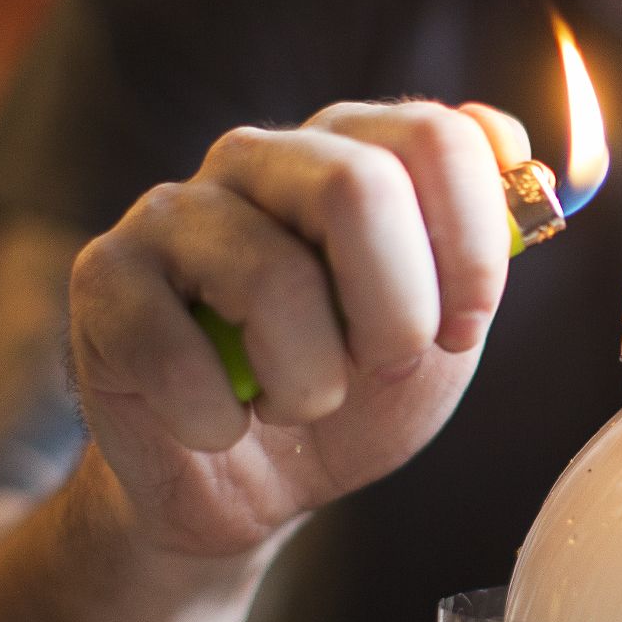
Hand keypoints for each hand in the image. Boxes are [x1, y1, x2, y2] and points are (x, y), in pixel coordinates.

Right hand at [68, 100, 529, 557]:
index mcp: (357, 150)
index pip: (441, 136)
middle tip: (383, 366)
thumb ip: (486, 242)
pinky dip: (219, 421)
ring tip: (297, 402)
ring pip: (272, 277)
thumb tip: (516, 146)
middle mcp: (263, 155)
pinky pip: (175, 350)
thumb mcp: (444, 326)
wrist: (249, 484)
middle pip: (359, 187)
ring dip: (310, 384)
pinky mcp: (104, 276)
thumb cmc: (354, 393)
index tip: (462, 326)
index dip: (472, 249)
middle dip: (396, 312)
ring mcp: (175, 208)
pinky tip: (221, 424)